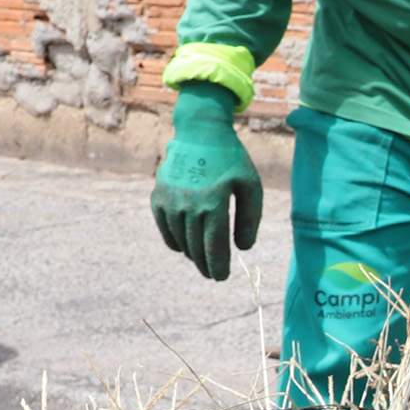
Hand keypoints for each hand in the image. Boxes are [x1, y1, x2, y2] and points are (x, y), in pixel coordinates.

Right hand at [151, 81, 262, 280]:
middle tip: (213, 275)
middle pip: (196, 248)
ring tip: (202, 260)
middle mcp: (188, 205)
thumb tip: (242, 248)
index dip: (218, 266)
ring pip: (180, 241)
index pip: (214, 247)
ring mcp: (170, 202)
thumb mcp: (251, 185)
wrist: (200, 132)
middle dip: (205, 266)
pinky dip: (175, 241)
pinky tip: (186, 246)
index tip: (222, 277)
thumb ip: (250, 219)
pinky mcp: (159, 197)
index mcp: (214, 203)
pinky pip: (166, 229)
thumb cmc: (231, 161)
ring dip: (192, 254)